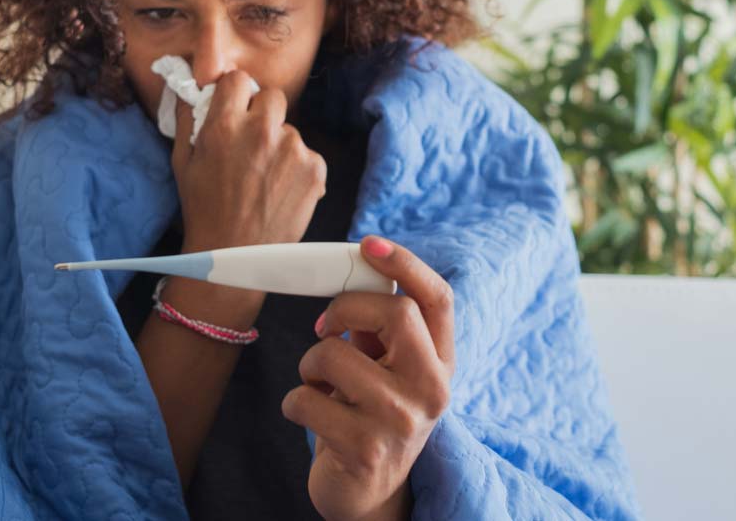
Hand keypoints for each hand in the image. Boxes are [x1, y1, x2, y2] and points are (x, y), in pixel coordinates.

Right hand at [170, 69, 326, 254]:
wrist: (235, 255)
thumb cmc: (203, 208)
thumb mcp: (182, 162)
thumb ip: (187, 118)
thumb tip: (186, 87)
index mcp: (224, 125)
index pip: (237, 79)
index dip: (236, 92)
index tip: (234, 107)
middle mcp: (261, 131)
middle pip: (272, 96)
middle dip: (263, 112)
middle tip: (253, 141)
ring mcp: (292, 149)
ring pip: (290, 130)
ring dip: (280, 145)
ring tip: (264, 177)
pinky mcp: (315, 169)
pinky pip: (308, 154)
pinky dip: (298, 168)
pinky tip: (281, 190)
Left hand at [281, 236, 455, 520]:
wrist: (367, 493)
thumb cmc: (369, 415)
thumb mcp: (385, 367)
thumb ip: (379, 326)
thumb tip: (357, 272)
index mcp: (441, 361)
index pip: (438, 299)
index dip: (406, 264)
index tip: (369, 243)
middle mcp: (433, 390)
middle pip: (395, 313)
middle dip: (344, 308)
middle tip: (323, 328)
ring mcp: (403, 422)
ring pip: (336, 354)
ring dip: (309, 364)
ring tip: (317, 384)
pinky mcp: (366, 450)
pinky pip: (306, 399)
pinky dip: (294, 401)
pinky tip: (308, 415)